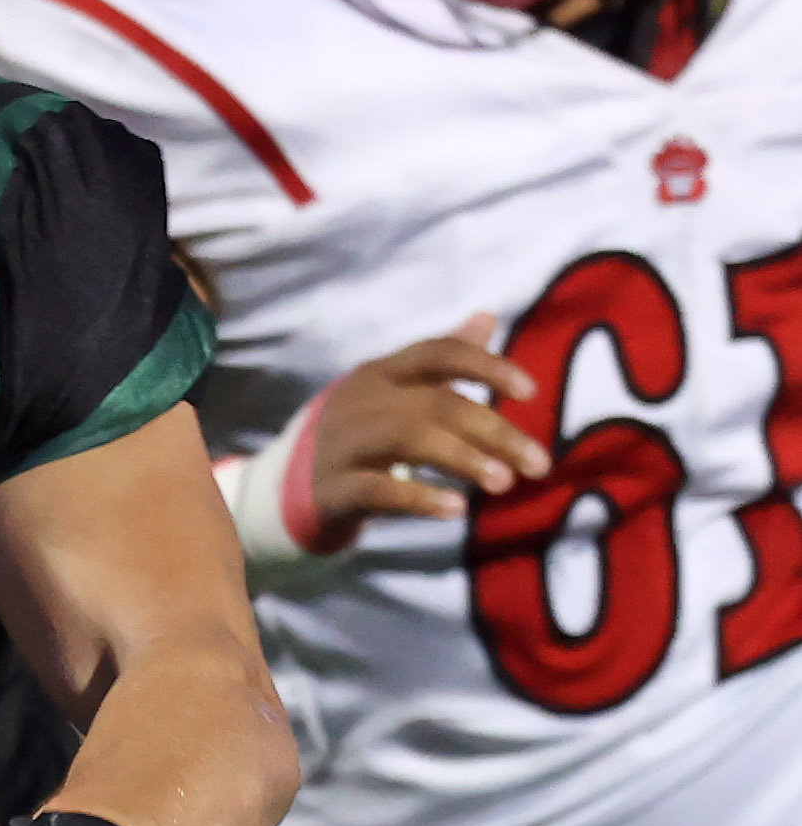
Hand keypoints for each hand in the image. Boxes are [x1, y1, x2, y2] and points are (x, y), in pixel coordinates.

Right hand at [288, 317, 544, 534]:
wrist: (285, 487)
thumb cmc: (359, 436)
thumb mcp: (397, 392)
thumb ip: (444, 359)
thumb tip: (488, 316)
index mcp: (381, 373)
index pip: (437, 353)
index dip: (486, 366)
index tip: (529, 393)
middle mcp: (360, 400)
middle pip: (435, 403)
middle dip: (494, 431)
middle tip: (539, 464)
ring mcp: (342, 444)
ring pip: (409, 439)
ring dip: (464, 460)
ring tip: (504, 484)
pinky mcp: (332, 488)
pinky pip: (378, 490)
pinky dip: (420, 498)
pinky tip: (456, 509)